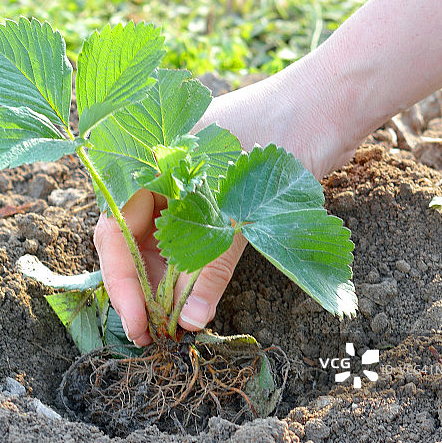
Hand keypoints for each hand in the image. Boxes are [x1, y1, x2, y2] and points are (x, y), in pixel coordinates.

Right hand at [93, 65, 350, 345]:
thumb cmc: (279, 139)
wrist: (328, 106)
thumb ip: (211, 266)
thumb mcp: (239, 209)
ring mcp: (183, 186)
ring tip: (171, 327)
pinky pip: (188, 238)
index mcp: (147, 164)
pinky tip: (192, 300)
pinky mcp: (210, 198)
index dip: (121, 281)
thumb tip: (190, 322)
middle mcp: (157, 175)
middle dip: (139, 289)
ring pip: (159, 242)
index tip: (138, 324)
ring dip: (163, 284)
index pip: (113, 230)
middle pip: (131, 240)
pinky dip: (189, 269)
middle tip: (151, 337)